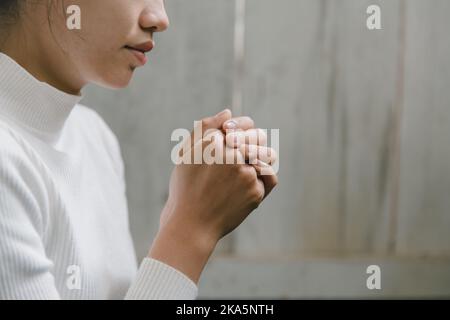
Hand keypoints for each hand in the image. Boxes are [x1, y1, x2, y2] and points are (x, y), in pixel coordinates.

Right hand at [149, 109, 277, 282]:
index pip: (241, 124)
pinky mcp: (254, 192)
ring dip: (260, 159)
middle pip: (258, 136)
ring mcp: (244, 174)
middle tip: (242, 154)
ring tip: (246, 169)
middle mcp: (230, 155)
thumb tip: (228, 112)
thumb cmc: (186, 188)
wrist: (191, 225)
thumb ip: (205, 127)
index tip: (233, 139)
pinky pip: (269, 178)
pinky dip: (263, 178)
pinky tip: (249, 183)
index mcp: (212, 142)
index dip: (241, 130)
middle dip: (253, 142)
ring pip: (267, 156)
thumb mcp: (187, 154)